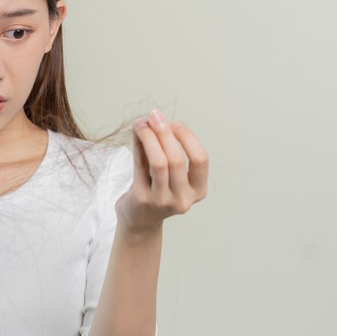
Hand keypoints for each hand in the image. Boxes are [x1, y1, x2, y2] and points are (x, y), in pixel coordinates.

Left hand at [115, 110, 207, 233]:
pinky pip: (140, 166)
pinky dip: (138, 145)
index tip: (175, 124)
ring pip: (159, 163)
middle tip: (155, 115)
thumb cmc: (158, 190)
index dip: (188, 138)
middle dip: (165, 133)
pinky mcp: (141, 199)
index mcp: (197, 191)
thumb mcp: (171, 174)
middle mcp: (183, 199)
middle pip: (177, 160)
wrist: (139, 220)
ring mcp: (162, 201)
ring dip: (150, 137)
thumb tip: (155, 119)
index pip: (200, 160)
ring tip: (142, 123)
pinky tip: (136, 132)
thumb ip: (167, 149)